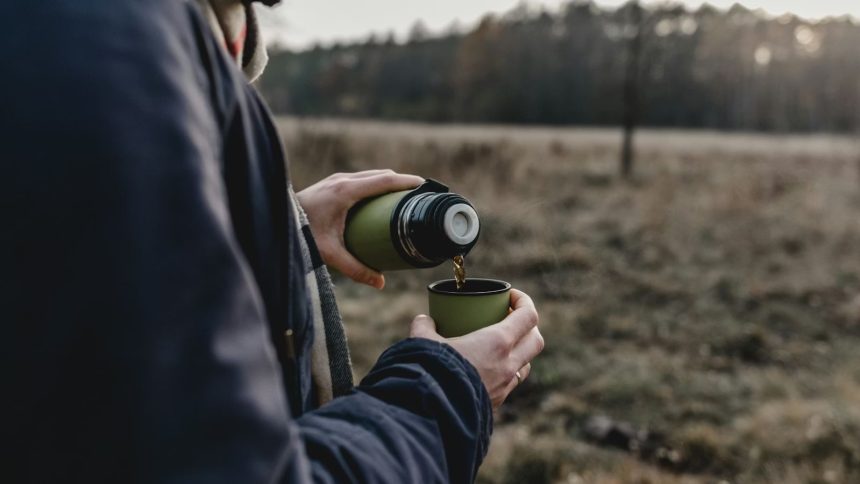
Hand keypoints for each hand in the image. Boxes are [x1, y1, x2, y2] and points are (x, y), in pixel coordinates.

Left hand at [296, 170, 423, 288]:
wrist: (276, 220)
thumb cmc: (302, 234)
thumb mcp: (330, 253)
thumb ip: (355, 269)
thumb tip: (380, 283)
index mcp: (346, 192)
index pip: (384, 181)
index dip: (406, 182)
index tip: (424, 185)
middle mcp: (342, 181)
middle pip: (381, 175)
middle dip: (401, 182)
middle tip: (419, 195)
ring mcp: (336, 179)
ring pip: (370, 175)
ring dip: (388, 182)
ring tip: (403, 196)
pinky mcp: (332, 183)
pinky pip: (361, 179)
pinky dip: (375, 184)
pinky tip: (379, 197)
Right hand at [410, 289, 543, 408]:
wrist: (433, 413)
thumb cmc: (432, 371)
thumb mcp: (423, 342)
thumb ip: (424, 327)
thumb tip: (423, 320)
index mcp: (497, 342)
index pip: (528, 316)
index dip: (524, 301)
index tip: (510, 295)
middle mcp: (508, 364)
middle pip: (536, 340)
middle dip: (529, 327)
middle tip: (509, 319)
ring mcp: (505, 386)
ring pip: (526, 365)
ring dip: (520, 352)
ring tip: (501, 346)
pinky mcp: (496, 402)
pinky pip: (510, 384)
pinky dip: (505, 373)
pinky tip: (487, 370)